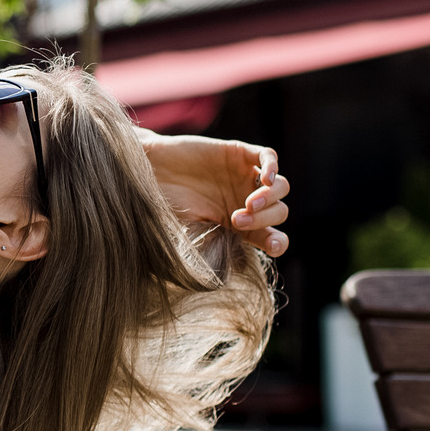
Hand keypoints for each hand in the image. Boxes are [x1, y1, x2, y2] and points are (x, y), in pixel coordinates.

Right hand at [139, 132, 289, 256]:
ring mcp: (245, 177)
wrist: (148, 172)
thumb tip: (222, 276)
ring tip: (248, 204)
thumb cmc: (165, 207)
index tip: (271, 245)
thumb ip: (208, 251)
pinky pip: (268, 156)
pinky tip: (265, 179)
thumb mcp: (187, 235)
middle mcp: (248, 202)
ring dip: (270, 198)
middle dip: (263, 219)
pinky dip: (273, 167)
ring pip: (280, 187)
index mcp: (241, 226)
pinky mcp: (239, 154)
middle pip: (279, 212)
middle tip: (236, 220)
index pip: (273, 236)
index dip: (278, 242)